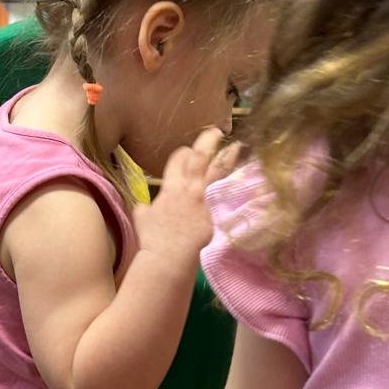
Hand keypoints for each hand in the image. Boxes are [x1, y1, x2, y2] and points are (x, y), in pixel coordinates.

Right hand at [133, 129, 233, 269]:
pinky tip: (246, 177)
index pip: (178, 159)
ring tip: (237, 146)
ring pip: (218, 170)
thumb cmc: (153, 239)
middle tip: (216, 131)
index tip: (188, 151)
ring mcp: (205, 199)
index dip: (183, 152)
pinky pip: (229, 193)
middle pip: (200, 157)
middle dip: (207, 141)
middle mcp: (190, 188)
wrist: (169, 256)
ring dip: (227, 156)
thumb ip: (145, 207)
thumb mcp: (141, 218)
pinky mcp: (217, 212)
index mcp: (170, 187)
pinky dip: (236, 183)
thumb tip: (143, 206)